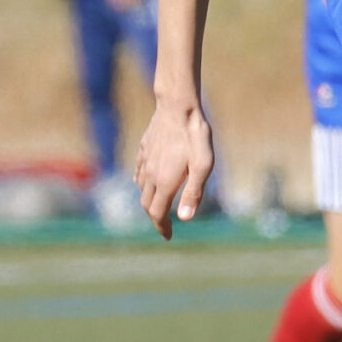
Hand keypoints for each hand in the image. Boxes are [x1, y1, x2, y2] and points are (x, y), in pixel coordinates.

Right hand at [134, 95, 213, 239]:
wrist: (177, 106)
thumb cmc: (195, 135)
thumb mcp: (203, 165)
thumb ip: (194, 193)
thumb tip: (185, 219)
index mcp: (164, 182)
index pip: (157, 214)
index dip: (162, 227)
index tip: (169, 236)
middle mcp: (150, 175)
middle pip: (147, 205)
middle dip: (155, 218)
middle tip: (166, 225)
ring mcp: (144, 161)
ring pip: (142, 189)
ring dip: (149, 201)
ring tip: (161, 205)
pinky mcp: (143, 150)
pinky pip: (139, 173)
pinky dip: (142, 184)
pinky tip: (148, 182)